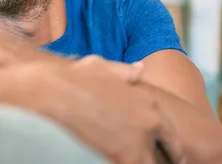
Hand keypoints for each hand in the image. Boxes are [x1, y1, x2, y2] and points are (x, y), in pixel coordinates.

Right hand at [10, 56, 184, 163]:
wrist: (50, 92)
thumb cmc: (71, 79)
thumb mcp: (101, 67)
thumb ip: (125, 72)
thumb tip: (140, 69)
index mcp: (148, 102)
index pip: (170, 133)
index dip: (171, 147)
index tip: (171, 156)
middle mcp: (149, 122)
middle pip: (164, 153)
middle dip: (154, 157)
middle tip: (141, 159)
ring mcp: (138, 142)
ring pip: (148, 163)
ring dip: (138, 161)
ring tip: (123, 158)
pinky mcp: (123, 158)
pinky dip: (120, 163)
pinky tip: (108, 160)